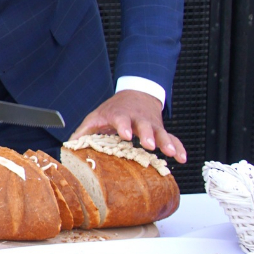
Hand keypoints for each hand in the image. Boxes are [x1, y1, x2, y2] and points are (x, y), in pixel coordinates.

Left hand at [71, 90, 186, 163]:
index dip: (124, 126)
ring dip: (166, 142)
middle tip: (150, 145)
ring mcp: (152, 125)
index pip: (121, 119)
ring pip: (161, 132)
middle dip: (148, 135)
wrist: (135, 94)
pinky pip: (173, 138)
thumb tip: (70, 145)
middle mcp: (138, 119)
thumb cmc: (113, 109)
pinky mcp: (161, 130)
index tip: (126, 135)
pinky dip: (179, 147)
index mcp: (120, 115)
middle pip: (144, 126)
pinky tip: (182, 159)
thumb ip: (84, 130)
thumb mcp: (96, 116)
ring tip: (171, 153)